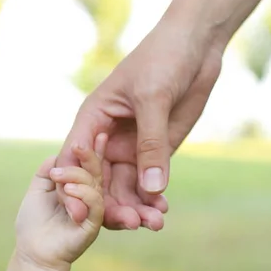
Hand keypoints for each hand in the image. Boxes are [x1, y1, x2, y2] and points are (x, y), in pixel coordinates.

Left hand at [15, 135, 106, 269]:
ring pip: (94, 186)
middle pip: (95, 172)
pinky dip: (83, 194)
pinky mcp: (92, 225)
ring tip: (59, 176)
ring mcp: (92, 211)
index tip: (97, 132)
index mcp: (79, 188)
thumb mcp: (38, 190)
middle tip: (80, 143)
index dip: (93, 150)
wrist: (33, 252)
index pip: (88, 165)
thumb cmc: (34, 224)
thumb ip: (47, 172)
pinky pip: (95, 205)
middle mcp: (89, 198)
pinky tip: (69, 189)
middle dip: (89, 155)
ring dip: (77, 176)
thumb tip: (57, 155)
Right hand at [57, 12, 222, 228]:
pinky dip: (153, 200)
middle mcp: (107, 140)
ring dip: (135, 208)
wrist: (195, 46)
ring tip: (153, 224)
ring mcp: (130, 148)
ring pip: (124, 188)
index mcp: (93, 121)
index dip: (74, 190)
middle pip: (99, 182)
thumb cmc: (163, 58)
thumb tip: (151, 190)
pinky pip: (149, 184)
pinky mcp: (154, 153)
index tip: (81, 216)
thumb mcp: (153, 97)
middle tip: (131, 224)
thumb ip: (151, 144)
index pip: (75, 161)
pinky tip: (161, 212)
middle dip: (111, 205)